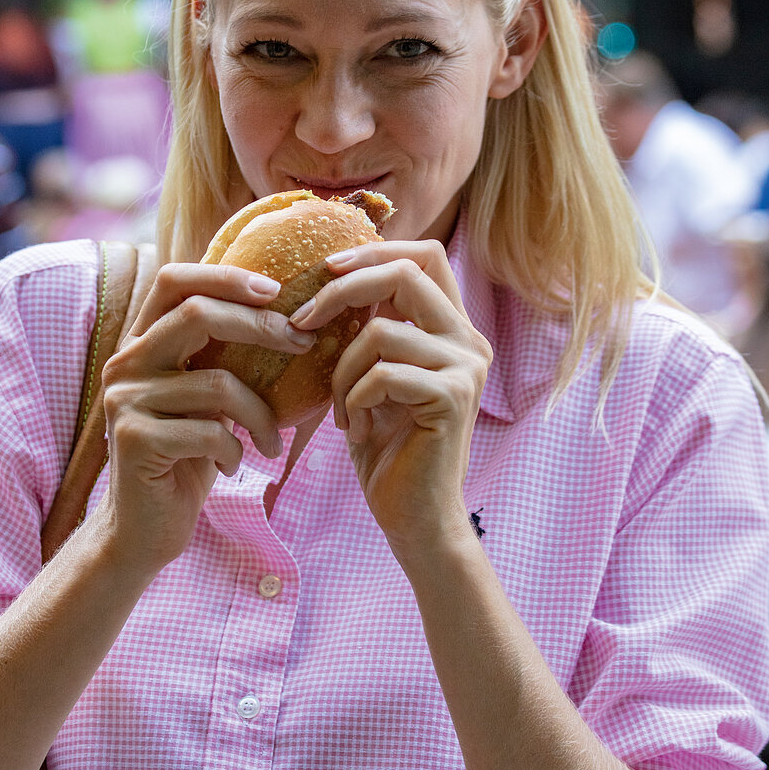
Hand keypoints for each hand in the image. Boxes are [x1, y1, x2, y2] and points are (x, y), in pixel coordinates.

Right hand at [94, 262, 312, 582]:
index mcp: (140, 344)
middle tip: (303, 343)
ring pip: (217, 383)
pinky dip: (236, 451)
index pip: (174, 281)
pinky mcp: (135, 440)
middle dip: (260, 326)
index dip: (225, 275)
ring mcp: (125, 400)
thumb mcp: (204, 401)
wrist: (144, 529)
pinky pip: (211, 431)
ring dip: (262, 415)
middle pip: (195, 314)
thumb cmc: (186, 458)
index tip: (277, 290)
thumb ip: (221, 360)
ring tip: (273, 442)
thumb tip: (292, 318)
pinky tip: (234, 468)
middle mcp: (125, 363)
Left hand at [290, 240, 491, 560]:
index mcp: (452, 329)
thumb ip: (370, 330)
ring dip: (341, 371)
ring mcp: (465, 367)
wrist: (414, 518)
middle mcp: (468, 340)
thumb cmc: (387, 449)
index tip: (324, 269)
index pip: (425, 256)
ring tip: (342, 409)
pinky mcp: (452, 397)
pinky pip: (381, 373)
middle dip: (342, 290)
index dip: (374, 251)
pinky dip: (353, 400)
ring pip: (381, 330)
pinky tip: (356, 430)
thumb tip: (329, 279)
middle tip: (300, 321)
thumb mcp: (372, 378)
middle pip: (406, 273)